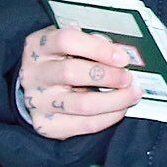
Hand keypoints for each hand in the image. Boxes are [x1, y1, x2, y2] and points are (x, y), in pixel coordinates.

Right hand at [18, 25, 140, 139]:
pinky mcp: (46, 125)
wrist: (37, 87)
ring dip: (115, 100)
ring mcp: (38, 102)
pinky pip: (85, 124)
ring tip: (132, 94)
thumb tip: (119, 53)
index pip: (67, 41)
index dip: (98, 48)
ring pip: (82, 104)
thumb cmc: (61, 59)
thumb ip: (91, 42)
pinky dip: (109, 117)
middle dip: (108, 76)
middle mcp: (34, 74)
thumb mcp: (69, 43)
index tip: (122, 57)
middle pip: (71, 73)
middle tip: (129, 77)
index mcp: (38, 45)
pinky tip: (120, 109)